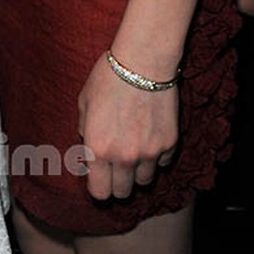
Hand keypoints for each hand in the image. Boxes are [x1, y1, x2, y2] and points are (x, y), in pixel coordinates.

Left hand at [77, 53, 178, 200]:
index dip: (99, 187)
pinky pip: (162, 163)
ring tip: (135, 147)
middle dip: (118, 182)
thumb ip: (85, 131)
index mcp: (98, 149)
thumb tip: (89, 148)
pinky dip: (157, 156)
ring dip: (138, 170)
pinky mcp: (169, 144)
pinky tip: (150, 135)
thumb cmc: (109, 77)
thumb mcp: (85, 102)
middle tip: (117, 165)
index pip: (99, 193)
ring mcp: (149, 153)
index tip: (100, 178)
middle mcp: (124, 157)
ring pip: (144, 181)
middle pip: (122, 192)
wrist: (143, 61)